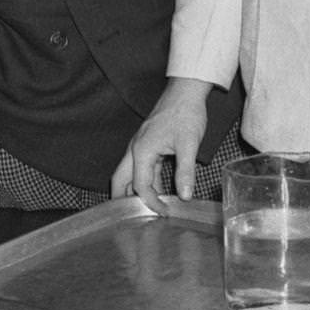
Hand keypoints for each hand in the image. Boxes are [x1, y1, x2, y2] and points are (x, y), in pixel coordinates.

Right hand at [112, 76, 213, 204]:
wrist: (186, 92)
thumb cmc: (186, 114)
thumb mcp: (189, 144)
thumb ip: (185, 171)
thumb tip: (185, 196)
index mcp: (141, 152)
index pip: (140, 185)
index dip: (151, 202)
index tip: (165, 212)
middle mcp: (135, 150)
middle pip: (120, 181)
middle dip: (124, 200)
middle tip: (135, 217)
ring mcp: (140, 146)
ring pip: (130, 174)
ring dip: (137, 190)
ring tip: (151, 206)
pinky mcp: (148, 144)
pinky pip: (142, 167)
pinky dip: (148, 179)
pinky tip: (161, 188)